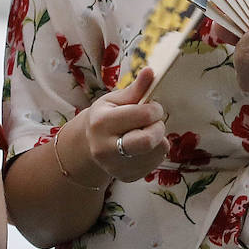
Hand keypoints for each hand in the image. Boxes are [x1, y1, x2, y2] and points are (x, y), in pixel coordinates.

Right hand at [66, 66, 167, 185]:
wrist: (89, 146)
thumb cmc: (105, 117)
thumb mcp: (115, 100)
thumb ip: (136, 88)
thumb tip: (151, 71)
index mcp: (101, 122)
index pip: (143, 115)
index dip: (155, 109)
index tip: (152, 107)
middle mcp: (106, 148)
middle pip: (148, 141)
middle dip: (158, 128)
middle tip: (154, 123)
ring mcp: (116, 166)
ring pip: (157, 152)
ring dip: (159, 140)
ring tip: (146, 133)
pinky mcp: (128, 177)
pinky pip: (156, 163)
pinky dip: (155, 153)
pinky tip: (143, 147)